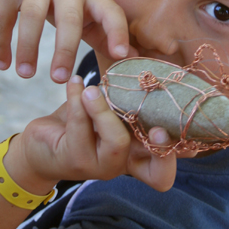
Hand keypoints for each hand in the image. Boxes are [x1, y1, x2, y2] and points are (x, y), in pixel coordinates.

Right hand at [0, 0, 136, 82]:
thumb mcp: (89, 5)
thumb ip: (106, 32)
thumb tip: (131, 59)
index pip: (110, 11)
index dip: (118, 31)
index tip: (121, 55)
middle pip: (68, 17)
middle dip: (65, 49)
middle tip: (59, 79)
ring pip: (31, 15)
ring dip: (28, 47)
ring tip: (26, 74)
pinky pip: (3, 17)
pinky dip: (1, 43)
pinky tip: (3, 65)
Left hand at [9, 76, 177, 192]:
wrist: (39, 145)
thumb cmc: (81, 122)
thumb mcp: (108, 106)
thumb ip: (127, 92)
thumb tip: (142, 53)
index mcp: (137, 154)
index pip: (168, 166)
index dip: (183, 153)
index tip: (189, 126)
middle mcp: (124, 165)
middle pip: (158, 174)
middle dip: (162, 147)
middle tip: (158, 127)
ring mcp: (101, 166)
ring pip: (116, 141)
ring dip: (104, 110)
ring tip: (92, 88)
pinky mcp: (75, 159)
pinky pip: (81, 126)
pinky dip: (77, 100)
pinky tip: (74, 83)